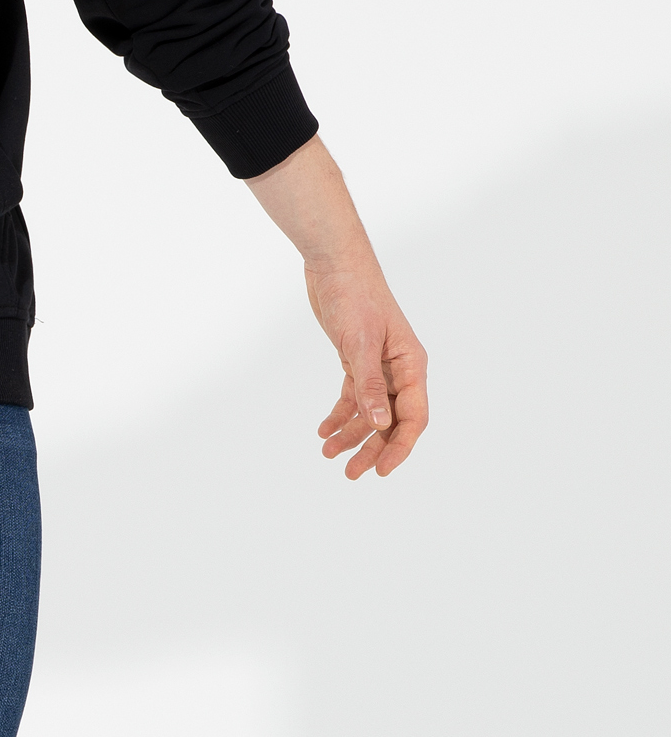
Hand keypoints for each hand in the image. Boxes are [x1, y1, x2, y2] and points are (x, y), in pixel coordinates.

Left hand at [247, 135, 429, 480]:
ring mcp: (379, 366)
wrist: (334, 263)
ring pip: (371, 411)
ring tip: (328, 455)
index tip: (380, 471)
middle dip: (373, 448)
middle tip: (351, 474)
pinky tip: (323, 432)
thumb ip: (369, 385)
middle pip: (392, 420)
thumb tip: (382, 424)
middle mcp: (400, 368)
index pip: (414, 417)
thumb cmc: (354, 295)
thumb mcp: (359, 342)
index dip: (400, 447)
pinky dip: (340, 415)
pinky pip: (354, 396)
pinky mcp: (357, 360)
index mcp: (412, 364)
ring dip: (352, 434)